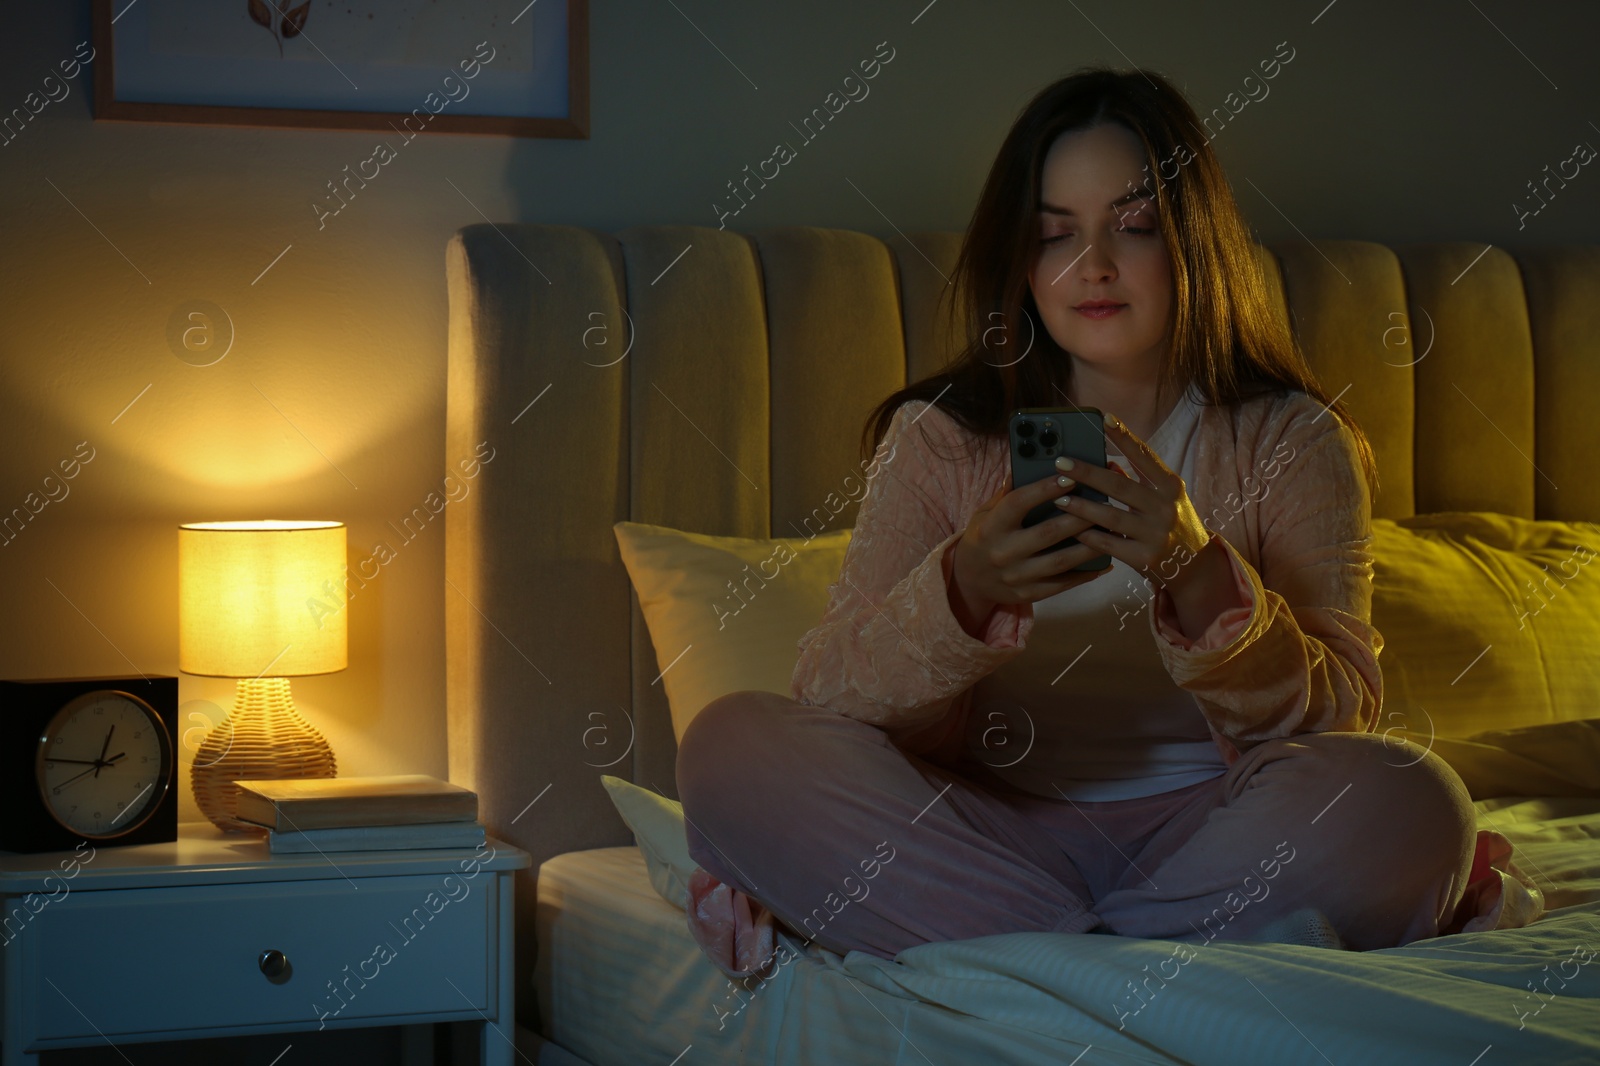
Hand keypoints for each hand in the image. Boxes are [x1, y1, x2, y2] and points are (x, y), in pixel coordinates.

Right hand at [949, 462, 1115, 623]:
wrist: (968, 580)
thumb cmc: (983, 537)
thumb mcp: (985, 513)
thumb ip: (1007, 493)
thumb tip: (1027, 464)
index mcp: (991, 527)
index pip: (1019, 503)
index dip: (1044, 489)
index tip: (1070, 477)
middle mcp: (1002, 553)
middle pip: (1048, 533)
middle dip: (1080, 517)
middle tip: (1104, 504)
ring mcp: (1016, 577)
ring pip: (1061, 561)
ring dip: (1090, 546)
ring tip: (1112, 531)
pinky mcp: (1028, 595)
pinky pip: (1062, 584)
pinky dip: (1084, 574)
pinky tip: (1104, 562)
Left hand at [1057, 412, 1213, 591]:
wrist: (1196, 567)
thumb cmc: (1174, 525)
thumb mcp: (1164, 498)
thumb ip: (1138, 481)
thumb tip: (1108, 464)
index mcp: (1170, 486)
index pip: (1145, 456)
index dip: (1125, 437)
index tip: (1105, 418)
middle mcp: (1165, 507)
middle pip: (1120, 486)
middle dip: (1088, 474)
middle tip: (1061, 463)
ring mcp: (1156, 534)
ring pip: (1110, 517)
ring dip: (1081, 508)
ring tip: (1058, 499)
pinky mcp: (1145, 558)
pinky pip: (1109, 544)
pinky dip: (1089, 536)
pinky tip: (1072, 531)